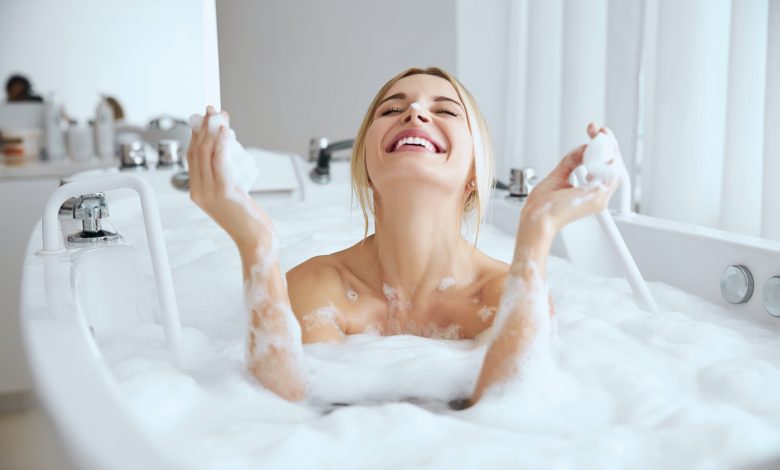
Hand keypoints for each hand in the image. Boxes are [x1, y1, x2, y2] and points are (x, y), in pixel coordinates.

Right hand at [187, 106, 269, 248]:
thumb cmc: (247, 220)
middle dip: (203, 126)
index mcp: (196, 192)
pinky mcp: (225, 192)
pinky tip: (226, 131)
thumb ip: (225, 180)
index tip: (206, 118)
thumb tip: (227, 157)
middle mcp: (199, 191)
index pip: (191, 156)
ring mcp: (210, 192)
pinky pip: (219, 162)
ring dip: (213, 130)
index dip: (197, 134)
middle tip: (213, 110)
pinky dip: (221, 144)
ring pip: (206, 153)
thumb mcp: (231, 197)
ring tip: (220, 115)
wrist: (255, 240)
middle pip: (196, 151)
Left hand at [520, 123, 619, 233]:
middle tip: (595, 128)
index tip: (593, 132)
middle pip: (614, 164)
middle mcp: (599, 196)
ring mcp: (600, 198)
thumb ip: (571, 162)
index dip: (602, 148)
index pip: (605, 167)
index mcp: (591, 192)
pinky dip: (605, 156)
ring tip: (596, 135)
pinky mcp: (598, 198)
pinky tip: (595, 146)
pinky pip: (610, 172)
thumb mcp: (558, 176)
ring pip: (615, 166)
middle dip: (607, 142)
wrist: (536, 219)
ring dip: (607, 146)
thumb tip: (582, 148)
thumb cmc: (542, 207)